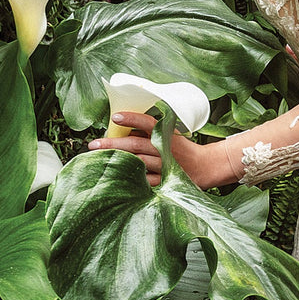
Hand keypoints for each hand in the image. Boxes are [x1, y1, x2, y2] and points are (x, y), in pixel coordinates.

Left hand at [87, 111, 227, 188]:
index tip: (115, 117)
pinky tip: (115, 179)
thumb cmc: (181, 148)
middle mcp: (165, 150)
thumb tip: (121, 126)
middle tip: (93, 144)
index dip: (132, 119)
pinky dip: (130, 180)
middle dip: (113, 144)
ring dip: (117, 162)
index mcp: (166, 134)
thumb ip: (149, 131)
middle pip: (136, 145)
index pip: (148, 123)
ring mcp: (164, 167)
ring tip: (99, 162)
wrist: (205, 167)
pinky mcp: (164, 182)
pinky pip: (144, 182)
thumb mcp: (169, 134)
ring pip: (137, 164)